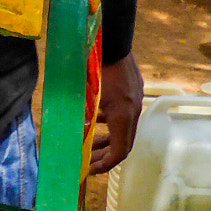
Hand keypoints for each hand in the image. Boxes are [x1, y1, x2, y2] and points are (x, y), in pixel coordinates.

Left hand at [90, 52, 143, 175]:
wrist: (112, 40)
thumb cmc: (95, 68)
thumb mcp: (86, 97)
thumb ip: (83, 119)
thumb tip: (75, 139)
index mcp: (122, 116)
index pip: (120, 151)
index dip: (106, 165)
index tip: (92, 170)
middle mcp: (133, 111)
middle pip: (123, 143)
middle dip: (104, 156)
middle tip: (88, 164)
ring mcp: (135, 101)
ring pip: (123, 129)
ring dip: (106, 140)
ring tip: (88, 147)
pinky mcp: (133, 92)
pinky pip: (123, 116)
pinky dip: (109, 124)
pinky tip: (93, 122)